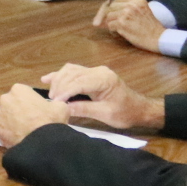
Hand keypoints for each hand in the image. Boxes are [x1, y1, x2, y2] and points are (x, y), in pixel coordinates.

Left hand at [0, 83, 69, 148]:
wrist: (41, 142)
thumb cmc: (50, 120)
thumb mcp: (60, 107)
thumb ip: (55, 103)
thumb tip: (55, 106)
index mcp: (19, 90)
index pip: (22, 92)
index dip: (29, 100)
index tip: (35, 108)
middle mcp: (5, 99)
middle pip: (10, 102)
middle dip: (17, 108)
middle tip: (29, 119)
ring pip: (2, 115)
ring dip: (9, 119)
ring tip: (21, 128)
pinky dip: (5, 131)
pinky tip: (15, 136)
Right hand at [39, 63, 166, 131]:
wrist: (139, 109)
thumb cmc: (125, 113)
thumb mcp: (105, 114)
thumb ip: (84, 109)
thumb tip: (63, 108)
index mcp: (104, 79)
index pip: (78, 82)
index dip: (65, 91)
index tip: (55, 102)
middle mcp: (98, 71)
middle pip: (72, 74)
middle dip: (59, 86)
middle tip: (51, 100)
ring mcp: (95, 71)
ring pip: (70, 70)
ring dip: (58, 80)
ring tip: (51, 94)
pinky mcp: (92, 74)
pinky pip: (73, 72)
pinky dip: (60, 76)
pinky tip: (47, 79)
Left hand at [95, 0, 165, 51]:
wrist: (158, 38)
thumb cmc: (149, 26)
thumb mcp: (143, 9)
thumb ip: (128, 4)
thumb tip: (107, 5)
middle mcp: (132, 3)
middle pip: (111, 5)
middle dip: (106, 14)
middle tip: (104, 21)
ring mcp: (127, 12)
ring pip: (109, 15)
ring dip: (110, 23)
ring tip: (119, 28)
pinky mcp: (123, 22)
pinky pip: (110, 24)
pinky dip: (112, 30)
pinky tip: (120, 32)